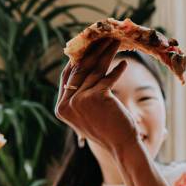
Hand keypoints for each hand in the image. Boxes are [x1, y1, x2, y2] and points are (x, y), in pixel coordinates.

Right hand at [55, 40, 139, 154]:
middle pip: (80, 70)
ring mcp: (80, 100)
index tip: (85, 47)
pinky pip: (108, 78)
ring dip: (106, 55)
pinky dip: (117, 70)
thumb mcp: (88, 112)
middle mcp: (67, 104)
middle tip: (102, 38)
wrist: (122, 146)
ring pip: (95, 71)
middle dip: (92, 51)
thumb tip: (82, 66)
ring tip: (115, 44)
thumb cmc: (108, 129)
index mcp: (61, 108)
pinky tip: (124, 64)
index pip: (66, 77)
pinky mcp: (96, 97)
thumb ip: (81, 94)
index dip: (76, 60)